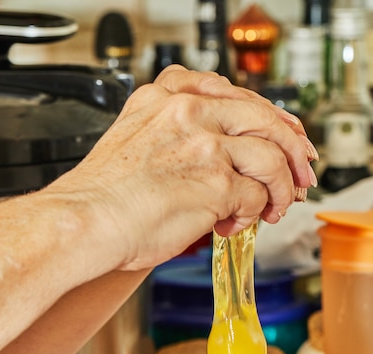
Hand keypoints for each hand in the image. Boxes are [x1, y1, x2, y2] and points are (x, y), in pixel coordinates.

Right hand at [50, 65, 317, 270]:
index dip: (269, 117)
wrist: (84, 222)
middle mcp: (190, 112)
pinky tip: (233, 224)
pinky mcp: (216, 183)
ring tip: (274, 209)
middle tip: (302, 174)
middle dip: (292, 150)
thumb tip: (222, 155)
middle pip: (265, 119)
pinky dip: (253, 214)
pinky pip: (256, 196)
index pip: (236, 94)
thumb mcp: (135, 139)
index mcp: (169, 96)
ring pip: (271, 158)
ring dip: (281, 188)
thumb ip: (178, 133)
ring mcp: (206, 145)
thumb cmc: (104, 195)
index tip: (285, 135)